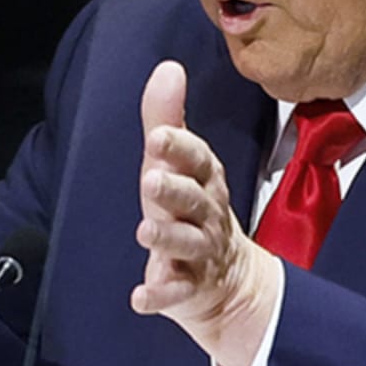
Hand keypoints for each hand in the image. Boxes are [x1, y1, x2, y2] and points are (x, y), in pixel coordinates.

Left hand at [130, 61, 281, 365]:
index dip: (179, 148)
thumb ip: (167, 119)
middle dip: (175, 190)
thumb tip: (167, 67)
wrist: (228, 282)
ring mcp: (200, 253)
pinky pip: (176, 292)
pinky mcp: (189, 288)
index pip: (197, 160)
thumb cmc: (191, 210)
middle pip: (194, 201)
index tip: (159, 136)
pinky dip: (158, 296)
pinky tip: (138, 298)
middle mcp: (206, 215)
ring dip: (166, 237)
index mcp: (204, 181)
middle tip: (151, 180)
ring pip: (187, 244)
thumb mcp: (177, 164)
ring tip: (144, 231)